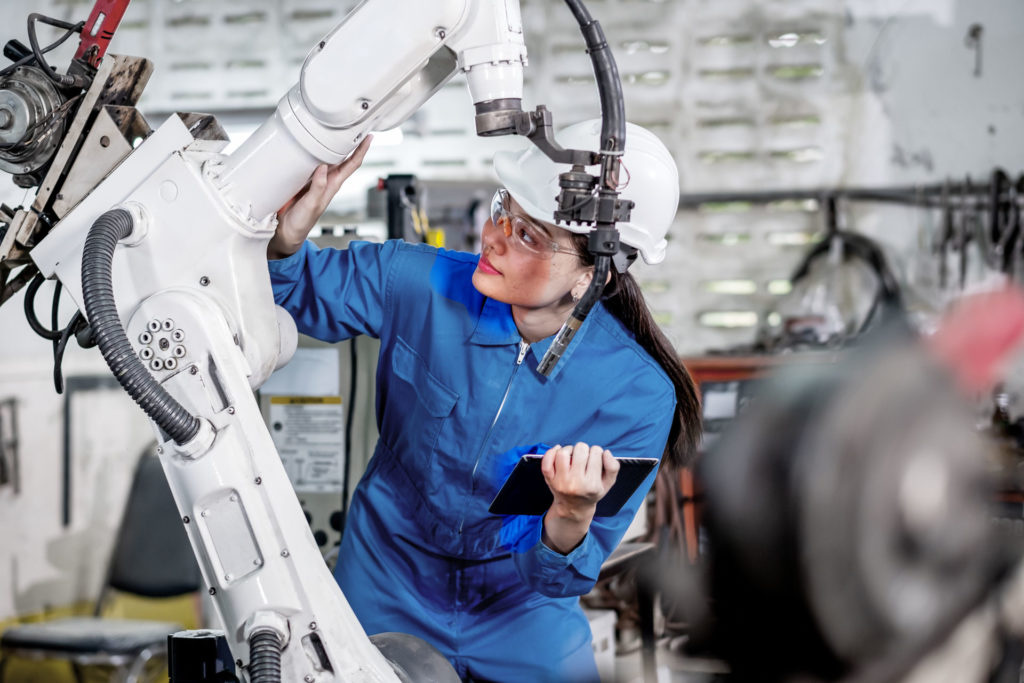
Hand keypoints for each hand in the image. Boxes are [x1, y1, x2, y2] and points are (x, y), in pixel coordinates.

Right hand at [267, 135, 372, 258]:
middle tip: (355, 124)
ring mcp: (314, 178)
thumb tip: (323, 168)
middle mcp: (326, 179)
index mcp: (333, 185)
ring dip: (332, 143)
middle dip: (350, 142)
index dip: (361, 151)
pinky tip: (310, 141)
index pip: (352, 164)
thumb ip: (318, 187)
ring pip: (327, 156)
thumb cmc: (302, 221)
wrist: (287, 230)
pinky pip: (310, 160)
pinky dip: (312, 149)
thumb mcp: (312, 204)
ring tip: (337, 128)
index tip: (369, 137)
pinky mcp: (301, 177)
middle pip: (342, 157)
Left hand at [540, 442, 619, 553]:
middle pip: (580, 450)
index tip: (595, 460)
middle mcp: (575, 483)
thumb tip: (606, 452)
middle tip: (584, 458)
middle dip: (584, 450)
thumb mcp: (607, 484)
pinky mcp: (549, 479)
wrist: (573, 508)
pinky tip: (558, 453)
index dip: (597, 452)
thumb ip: (612, 467)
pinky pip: (547, 461)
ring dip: (569, 449)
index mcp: (592, 484)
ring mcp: (560, 481)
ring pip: (563, 453)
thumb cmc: (591, 493)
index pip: (596, 452)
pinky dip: (551, 452)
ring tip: (572, 456)